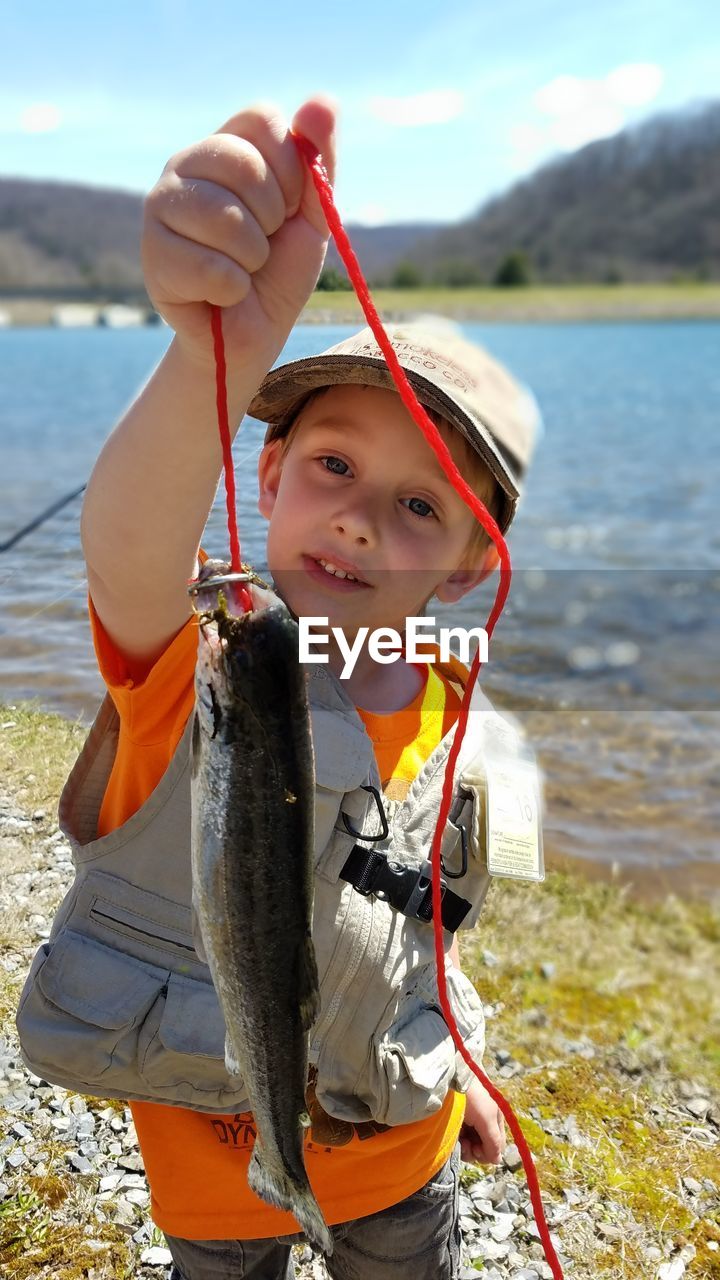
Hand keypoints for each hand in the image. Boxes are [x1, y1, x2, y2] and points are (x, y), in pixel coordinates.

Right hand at [141, 97, 336, 369]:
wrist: (251, 334)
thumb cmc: (278, 270)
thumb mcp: (311, 214)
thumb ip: (318, 161)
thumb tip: (322, 102)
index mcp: (224, 145)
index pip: (262, 120)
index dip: (290, 168)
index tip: (290, 205)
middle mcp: (185, 165)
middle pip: (244, 165)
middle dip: (272, 218)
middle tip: (262, 244)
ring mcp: (161, 206)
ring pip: (225, 218)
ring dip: (252, 258)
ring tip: (242, 269)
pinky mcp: (153, 255)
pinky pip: (212, 267)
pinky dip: (233, 290)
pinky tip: (221, 294)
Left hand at [459, 1077, 505, 1164]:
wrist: (449, 1074)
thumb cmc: (472, 1095)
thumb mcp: (487, 1117)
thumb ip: (494, 1140)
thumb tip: (497, 1162)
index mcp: (495, 1119)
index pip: (497, 1146)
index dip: (488, 1153)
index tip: (477, 1150)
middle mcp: (484, 1121)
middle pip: (484, 1147)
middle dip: (475, 1151)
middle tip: (466, 1145)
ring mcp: (469, 1121)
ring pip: (471, 1145)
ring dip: (466, 1148)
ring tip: (459, 1141)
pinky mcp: (456, 1121)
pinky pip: (459, 1138)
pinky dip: (457, 1141)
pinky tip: (453, 1137)